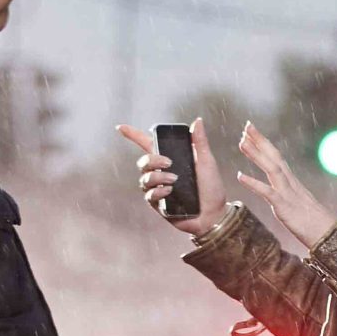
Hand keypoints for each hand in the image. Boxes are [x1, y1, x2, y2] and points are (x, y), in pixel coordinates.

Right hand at [115, 118, 227, 237]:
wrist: (215, 214)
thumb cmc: (212, 188)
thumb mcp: (207, 162)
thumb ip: (200, 142)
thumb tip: (197, 121)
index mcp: (170, 159)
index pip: (147, 145)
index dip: (133, 135)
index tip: (121, 128)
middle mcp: (160, 173)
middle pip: (143, 161)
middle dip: (152, 159)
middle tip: (169, 163)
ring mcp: (158, 189)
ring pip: (144, 178)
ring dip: (157, 176)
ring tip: (174, 180)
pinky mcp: (159, 205)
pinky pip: (150, 195)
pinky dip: (159, 191)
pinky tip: (170, 191)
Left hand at [234, 121, 336, 250]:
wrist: (329, 235)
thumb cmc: (315, 225)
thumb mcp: (300, 206)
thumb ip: (290, 197)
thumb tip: (283, 194)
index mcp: (292, 183)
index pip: (277, 158)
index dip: (265, 144)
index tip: (252, 131)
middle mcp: (291, 184)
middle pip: (274, 157)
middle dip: (260, 140)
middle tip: (247, 126)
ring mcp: (288, 194)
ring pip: (271, 169)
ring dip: (256, 154)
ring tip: (241, 142)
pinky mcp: (285, 207)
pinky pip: (267, 192)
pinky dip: (253, 183)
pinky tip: (240, 176)